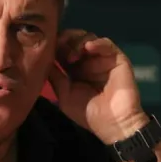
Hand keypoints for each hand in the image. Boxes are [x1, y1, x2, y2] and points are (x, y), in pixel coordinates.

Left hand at [47, 29, 147, 143]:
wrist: (112, 124)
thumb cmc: (87, 113)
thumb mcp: (64, 95)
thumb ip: (55, 77)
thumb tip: (43, 61)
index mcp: (74, 69)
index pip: (63, 49)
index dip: (55, 45)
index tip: (47, 47)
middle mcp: (87, 61)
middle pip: (74, 39)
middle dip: (65, 40)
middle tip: (59, 47)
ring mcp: (101, 58)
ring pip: (88, 37)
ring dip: (78, 42)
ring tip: (72, 55)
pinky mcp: (117, 58)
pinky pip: (106, 44)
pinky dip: (96, 43)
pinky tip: (88, 48)